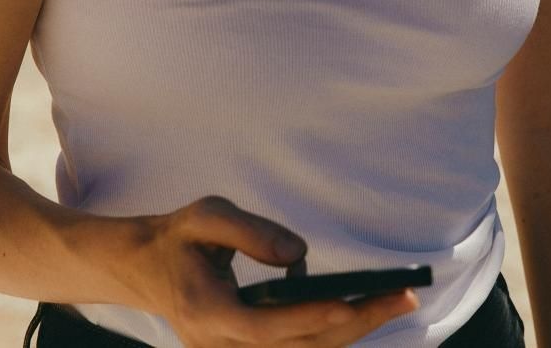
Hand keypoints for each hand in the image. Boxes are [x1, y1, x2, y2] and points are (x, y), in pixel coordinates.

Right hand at [119, 195, 419, 346]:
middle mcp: (217, 345)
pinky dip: (331, 334)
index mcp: (203, 310)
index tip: (348, 303)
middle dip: (354, 324)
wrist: (145, 269)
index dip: (305, 318)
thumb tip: (300, 254)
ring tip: (396, 300)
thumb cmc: (179, 238)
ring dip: (351, 332)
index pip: (260, 327)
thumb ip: (249, 230)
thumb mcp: (205, 215)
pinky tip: (363, 308)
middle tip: (405, 296)